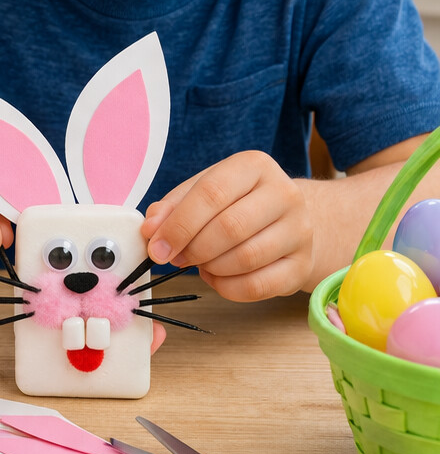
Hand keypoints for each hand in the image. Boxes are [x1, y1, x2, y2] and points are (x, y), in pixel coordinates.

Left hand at [142, 150, 313, 300]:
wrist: (287, 219)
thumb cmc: (235, 203)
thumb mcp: (201, 192)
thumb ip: (171, 207)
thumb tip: (150, 230)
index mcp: (254, 166)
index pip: (211, 193)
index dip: (179, 225)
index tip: (157, 247)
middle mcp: (284, 194)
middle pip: (229, 227)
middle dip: (193, 248)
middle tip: (175, 257)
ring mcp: (300, 230)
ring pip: (245, 258)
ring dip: (210, 268)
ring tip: (200, 263)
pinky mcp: (302, 264)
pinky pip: (259, 286)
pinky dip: (227, 287)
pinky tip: (217, 277)